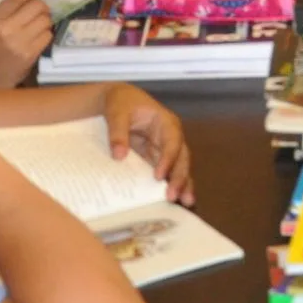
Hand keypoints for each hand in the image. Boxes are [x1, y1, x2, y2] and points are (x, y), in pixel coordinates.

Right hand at [0, 0, 52, 88]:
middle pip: (37, 6)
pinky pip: (47, 35)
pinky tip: (36, 38)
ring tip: (35, 26)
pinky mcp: (30, 55)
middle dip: (42, 6)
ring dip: (44, 20)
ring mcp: (19, 43)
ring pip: (45, 21)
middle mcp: (6, 29)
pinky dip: (45, 34)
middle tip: (38, 10)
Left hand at [104, 85, 192, 203]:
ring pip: (179, 168)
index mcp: (166, 123)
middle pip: (181, 158)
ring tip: (185, 202)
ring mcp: (165, 150)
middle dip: (179, 177)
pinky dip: (171, 185)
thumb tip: (119, 156)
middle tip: (173, 196)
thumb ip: (118, 132)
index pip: (172, 142)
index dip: (168, 159)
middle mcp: (171, 138)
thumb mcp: (117, 111)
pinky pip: (167, 173)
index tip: (158, 176)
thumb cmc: (121, 102)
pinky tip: (172, 201)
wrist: (118, 100)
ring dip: (182, 184)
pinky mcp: (157, 159)